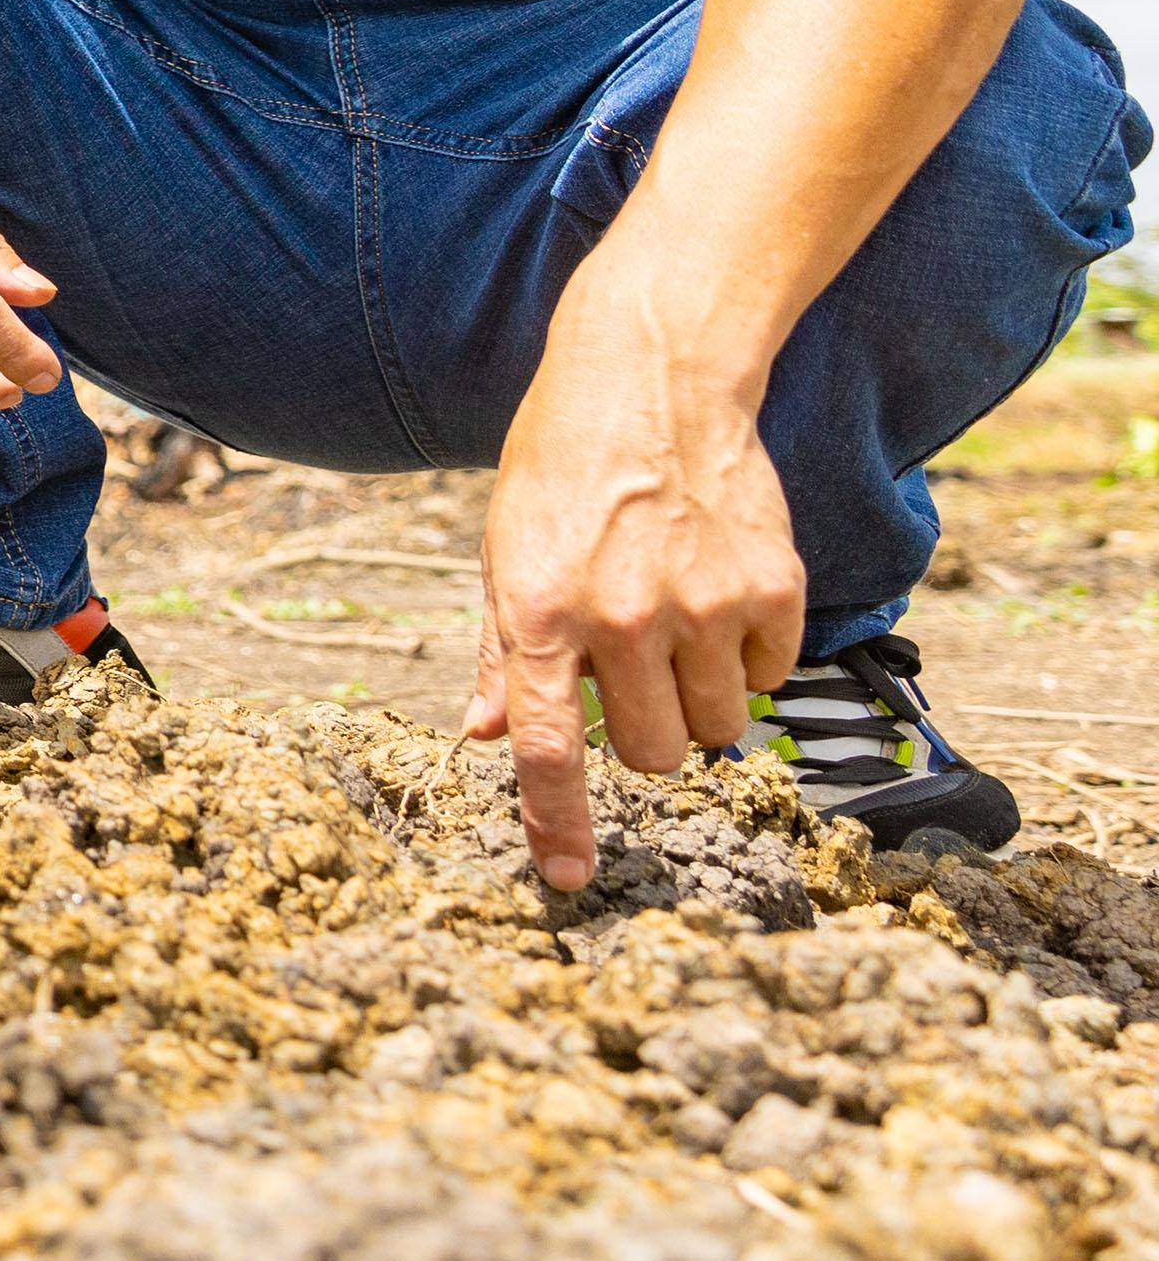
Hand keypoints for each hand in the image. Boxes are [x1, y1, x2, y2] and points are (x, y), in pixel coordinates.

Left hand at [461, 289, 802, 884]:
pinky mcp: (772, 587)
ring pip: (716, 728)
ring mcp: (704, 605)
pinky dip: (746, 658)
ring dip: (697, 702)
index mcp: (540, 613)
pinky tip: (716, 596)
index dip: (559, 825)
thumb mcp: (504, 552)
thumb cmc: (561, 469)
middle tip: (633, 678)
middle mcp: (622, 618)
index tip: (568, 880)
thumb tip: (488, 736)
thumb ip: (505, 653)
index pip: (550, 750)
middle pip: (651, 755)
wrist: (651, 379)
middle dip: (643, 739)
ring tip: (674, 628)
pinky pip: (768, 676)